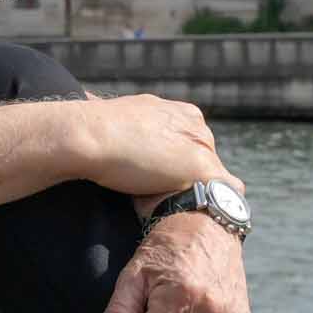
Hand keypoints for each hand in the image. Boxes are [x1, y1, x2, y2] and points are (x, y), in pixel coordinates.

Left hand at [78, 95, 230, 196]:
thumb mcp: (192, 167)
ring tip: (134, 187)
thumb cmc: (135, 154)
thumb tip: (236, 190)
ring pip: (154, 154)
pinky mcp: (108, 122)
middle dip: (175, 178)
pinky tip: (116, 174)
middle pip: (182, 155)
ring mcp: (137, 114)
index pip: (211, 161)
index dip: (200, 186)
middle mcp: (168, 110)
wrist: (77, 140)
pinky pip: (128, 150)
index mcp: (193, 118)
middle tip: (158, 198)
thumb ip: (220, 177)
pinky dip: (127, 165)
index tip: (184, 202)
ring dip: (150, 173)